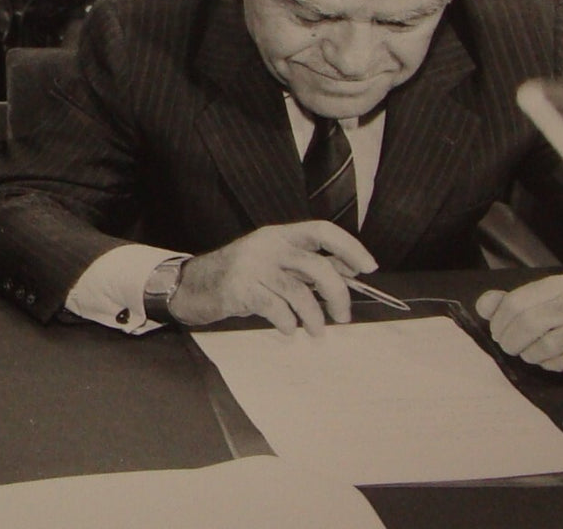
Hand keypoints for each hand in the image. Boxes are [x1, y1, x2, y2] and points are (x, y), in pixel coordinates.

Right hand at [168, 221, 378, 334]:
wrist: (194, 285)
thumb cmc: (241, 277)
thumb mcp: (273, 263)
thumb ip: (304, 266)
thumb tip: (348, 274)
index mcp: (279, 235)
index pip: (322, 231)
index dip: (349, 247)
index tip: (368, 267)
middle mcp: (268, 245)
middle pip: (317, 267)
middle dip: (337, 295)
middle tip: (343, 317)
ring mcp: (253, 266)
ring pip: (300, 293)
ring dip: (314, 318)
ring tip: (317, 331)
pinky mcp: (241, 289)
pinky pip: (277, 309)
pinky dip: (288, 323)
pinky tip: (288, 329)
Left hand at [475, 274, 562, 375]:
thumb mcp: (540, 302)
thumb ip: (508, 302)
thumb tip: (483, 306)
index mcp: (559, 284)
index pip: (516, 302)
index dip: (499, 322)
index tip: (497, 333)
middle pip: (530, 323)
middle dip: (511, 340)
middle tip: (508, 347)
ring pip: (548, 344)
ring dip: (530, 354)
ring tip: (527, 354)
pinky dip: (551, 364)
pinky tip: (547, 361)